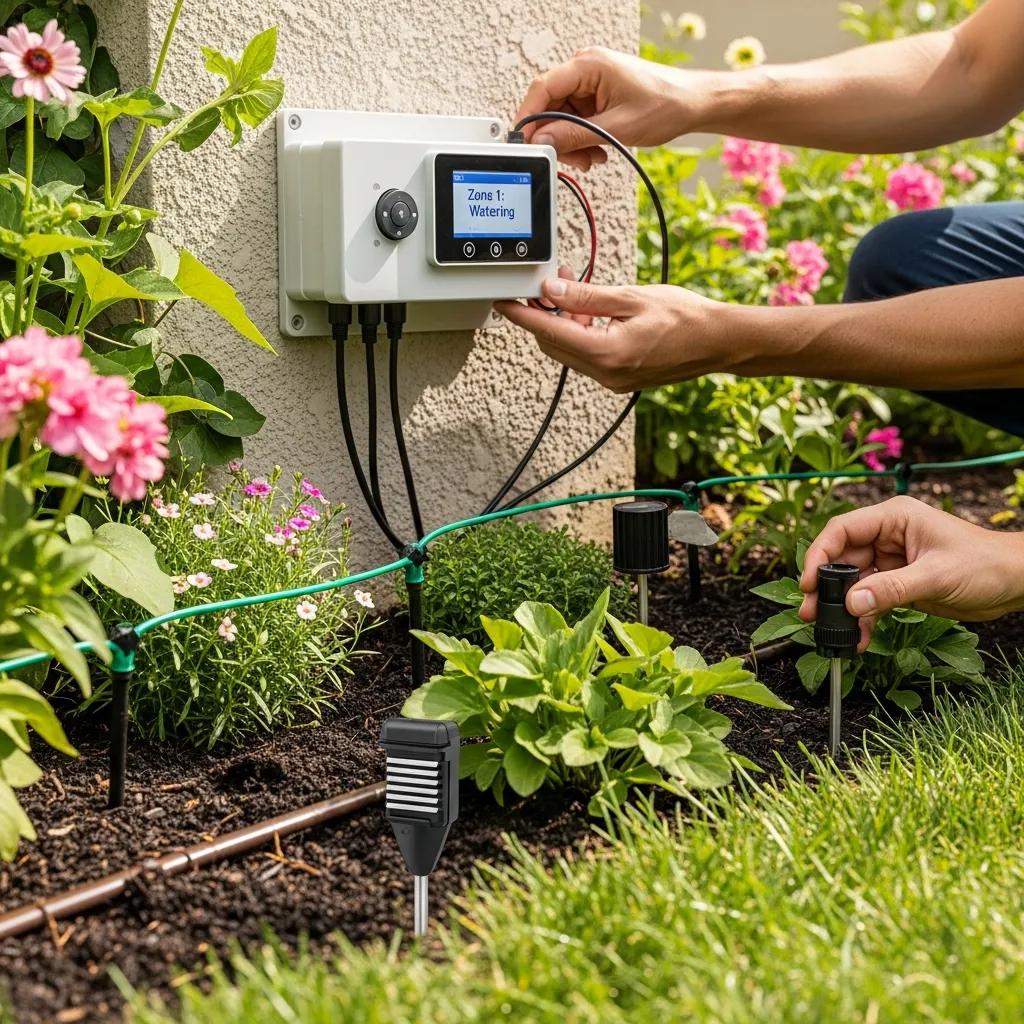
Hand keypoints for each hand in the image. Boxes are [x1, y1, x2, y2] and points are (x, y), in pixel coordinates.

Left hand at [495, 276, 738, 392]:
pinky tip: (591, 313)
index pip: (549, 333)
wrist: (718, 342)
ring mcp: (612, 380)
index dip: (523, 316)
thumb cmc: (685, 317)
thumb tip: (551, 291)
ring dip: (564, 324)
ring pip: (569, 351)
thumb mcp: (631, 297)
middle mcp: (606, 374)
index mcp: (607, 354)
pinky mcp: (620, 379)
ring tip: (575, 293)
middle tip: (550, 284)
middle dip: (545, 315)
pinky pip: (587, 357)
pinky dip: (581, 335)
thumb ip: (586, 297)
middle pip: (554, 345)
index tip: (504, 303)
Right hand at [515, 48, 706, 169]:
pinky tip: (597, 151)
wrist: (691, 104)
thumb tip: (544, 142)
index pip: (543, 88)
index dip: (529, 117)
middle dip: (556, 138)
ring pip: (561, 118)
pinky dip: (581, 140)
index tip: (524, 143)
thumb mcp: (617, 127)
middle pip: (549, 107)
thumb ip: (576, 135)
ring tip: (592, 157)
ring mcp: (590, 83)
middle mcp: (586, 69)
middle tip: (571, 159)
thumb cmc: (665, 104)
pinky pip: (575, 121)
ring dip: (571, 143)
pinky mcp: (595, 97)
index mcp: (589, 65)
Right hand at [799, 496, 1023, 649]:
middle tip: (811, 611)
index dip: (820, 554)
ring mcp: (891, 561)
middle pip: (841, 558)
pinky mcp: (897, 584)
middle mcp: (887, 536)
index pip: (842, 530)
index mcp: (894, 518)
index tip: (809, 582)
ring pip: (852, 582)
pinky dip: (862, 618)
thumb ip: (891, 589)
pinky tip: (857, 637)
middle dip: (825, 586)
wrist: (1015, 583)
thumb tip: (851, 603)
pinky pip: (870, 600)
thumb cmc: (986, 564)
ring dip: (841, 606)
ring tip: (830, 629)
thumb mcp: (936, 575)